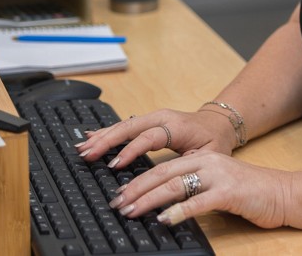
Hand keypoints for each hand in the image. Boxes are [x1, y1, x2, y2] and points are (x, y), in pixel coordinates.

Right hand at [76, 108, 236, 168]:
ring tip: (83, 146)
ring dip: (102, 136)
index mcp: (177, 126)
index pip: (149, 137)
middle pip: (130, 127)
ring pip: (124, 124)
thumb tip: (171, 183)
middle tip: (88, 154)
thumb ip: (190, 167)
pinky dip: (108, 131)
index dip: (131, 150)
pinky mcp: (149, 121)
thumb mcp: (209, 156)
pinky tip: (92, 136)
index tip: (114, 164)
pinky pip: (126, 125)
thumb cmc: (214, 141)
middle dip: (107, 140)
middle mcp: (162, 118)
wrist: (219, 123)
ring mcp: (154, 117)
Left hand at [109, 150, 291, 230]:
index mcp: (203, 158)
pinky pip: (197, 202)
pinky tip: (164, 219)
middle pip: (163, 173)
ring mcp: (218, 176)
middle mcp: (208, 162)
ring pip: (175, 185)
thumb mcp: (216, 184)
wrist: (282, 193)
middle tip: (117, 202)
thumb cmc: (249, 192)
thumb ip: (192, 187)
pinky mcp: (229, 193)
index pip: (162, 167)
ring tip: (131, 211)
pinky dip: (177, 211)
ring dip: (149, 200)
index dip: (138, 180)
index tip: (119, 193)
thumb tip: (161, 201)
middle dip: (136, 189)